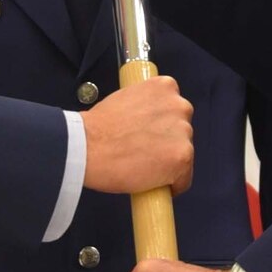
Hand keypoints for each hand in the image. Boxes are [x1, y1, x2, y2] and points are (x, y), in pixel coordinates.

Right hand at [82, 75, 193, 194]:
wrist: (87, 145)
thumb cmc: (98, 126)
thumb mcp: (125, 99)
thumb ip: (144, 108)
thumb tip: (147, 124)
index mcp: (165, 87)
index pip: (174, 109)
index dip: (162, 125)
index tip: (151, 135)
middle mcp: (180, 106)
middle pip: (182, 130)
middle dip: (167, 142)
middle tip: (145, 152)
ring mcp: (184, 132)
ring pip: (183, 153)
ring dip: (168, 161)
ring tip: (144, 168)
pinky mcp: (182, 157)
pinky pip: (183, 178)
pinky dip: (171, 184)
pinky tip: (153, 184)